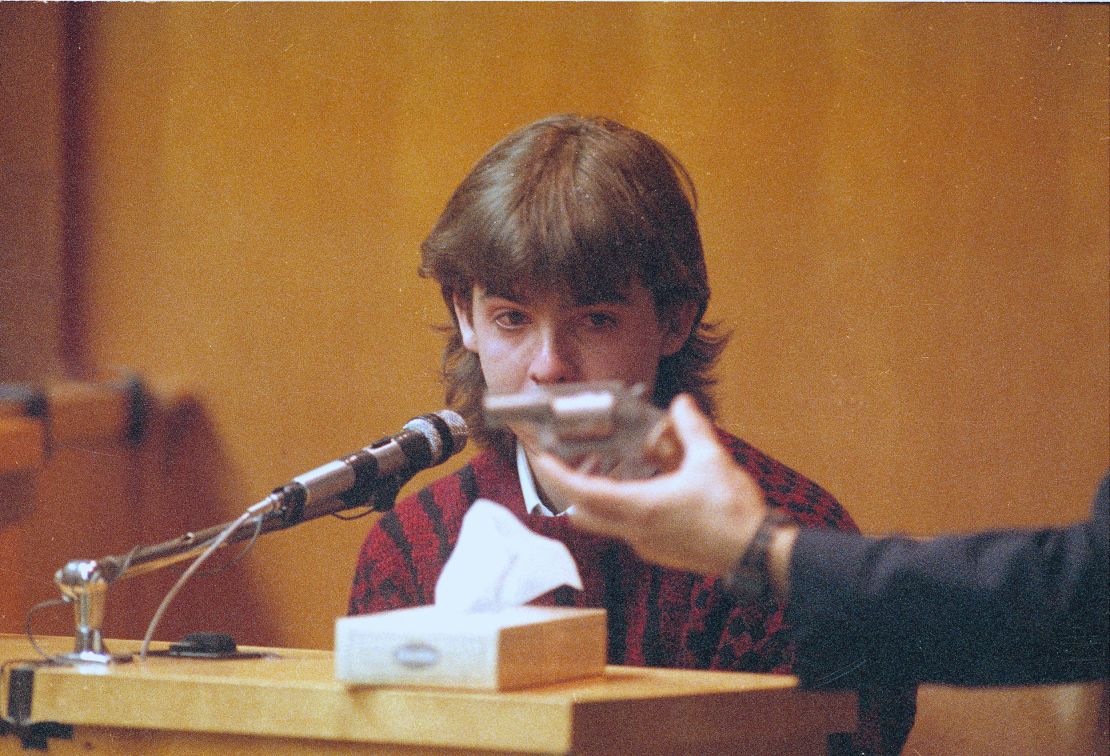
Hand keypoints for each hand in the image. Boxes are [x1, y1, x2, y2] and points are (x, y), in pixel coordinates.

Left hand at [533, 394, 770, 576]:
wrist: (756, 554)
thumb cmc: (734, 514)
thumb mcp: (712, 461)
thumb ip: (692, 428)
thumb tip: (682, 404)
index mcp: (642, 508)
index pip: (583, 492)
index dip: (556, 475)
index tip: (541, 458)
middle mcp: (636, 531)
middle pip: (583, 512)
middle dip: (565, 488)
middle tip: (556, 464)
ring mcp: (646, 545)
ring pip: (604, 522)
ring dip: (593, 498)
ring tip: (595, 470)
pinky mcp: (659, 551)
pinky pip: (625, 529)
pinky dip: (619, 508)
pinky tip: (636, 490)